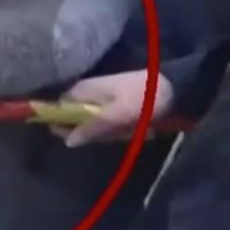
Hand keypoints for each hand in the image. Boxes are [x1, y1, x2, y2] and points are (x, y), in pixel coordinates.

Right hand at [50, 71, 173, 147]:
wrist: (173, 88)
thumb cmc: (142, 97)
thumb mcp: (117, 114)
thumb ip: (93, 127)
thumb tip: (68, 141)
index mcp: (84, 89)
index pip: (57, 105)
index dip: (57, 122)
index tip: (67, 136)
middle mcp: (87, 92)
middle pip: (73, 117)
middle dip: (87, 131)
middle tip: (110, 132)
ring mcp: (101, 98)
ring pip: (90, 122)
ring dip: (104, 132)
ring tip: (125, 129)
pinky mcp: (113, 105)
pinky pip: (104, 122)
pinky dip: (114, 129)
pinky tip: (129, 128)